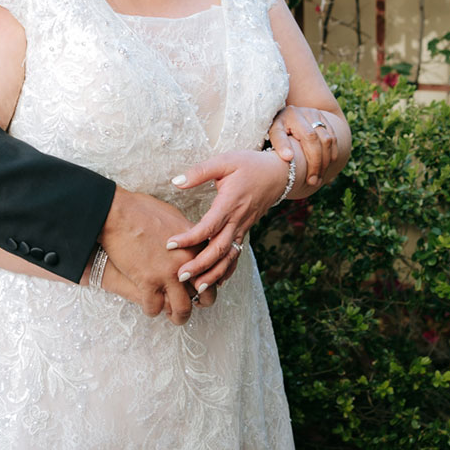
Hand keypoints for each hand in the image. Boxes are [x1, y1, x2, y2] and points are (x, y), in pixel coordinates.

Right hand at [98, 187, 207, 324]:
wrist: (119, 212)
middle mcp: (188, 262)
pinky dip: (152, 310)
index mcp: (197, 246)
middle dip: (199, 304)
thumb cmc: (143, 210)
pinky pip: (154, 307)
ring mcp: (168, 274)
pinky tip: (149, 305)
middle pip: (205, 295)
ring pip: (182, 309)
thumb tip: (192, 244)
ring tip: (172, 316)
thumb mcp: (176, 218)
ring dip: (178, 317)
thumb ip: (188, 237)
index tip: (201, 288)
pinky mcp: (148, 281)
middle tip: (191, 305)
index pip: (214, 273)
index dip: (210, 283)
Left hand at [163, 149, 294, 293]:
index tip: (169, 244)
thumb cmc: (250, 165)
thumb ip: (200, 172)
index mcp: (230, 203)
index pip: (208, 227)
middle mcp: (238, 219)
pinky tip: (217, 282)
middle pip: (218, 249)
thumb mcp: (224, 161)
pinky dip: (228, 270)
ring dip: (214, 274)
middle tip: (180, 276)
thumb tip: (176, 181)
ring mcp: (243, 227)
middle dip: (199, 265)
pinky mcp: (245, 230)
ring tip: (196, 288)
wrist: (279, 174)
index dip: (189, 238)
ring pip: (229, 257)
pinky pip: (237, 254)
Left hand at [268, 105, 337, 188]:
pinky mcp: (324, 118)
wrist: (280, 115)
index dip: (312, 159)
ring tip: (318, 177)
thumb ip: (279, 144)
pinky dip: (331, 154)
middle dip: (319, 164)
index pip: (310, 137)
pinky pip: (333, 138)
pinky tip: (325, 167)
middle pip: (322, 141)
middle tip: (313, 181)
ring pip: (330, 141)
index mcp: (293, 115)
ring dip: (326, 161)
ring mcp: (317, 115)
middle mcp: (307, 112)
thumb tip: (288, 157)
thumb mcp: (271, 134)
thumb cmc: (275, 128)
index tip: (308, 179)